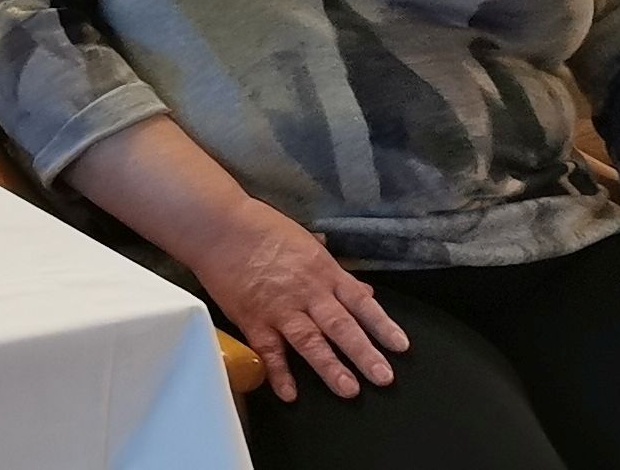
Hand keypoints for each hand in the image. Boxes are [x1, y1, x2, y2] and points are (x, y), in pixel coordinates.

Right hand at [192, 199, 406, 402]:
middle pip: (341, 326)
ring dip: (329, 366)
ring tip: (348, 389)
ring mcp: (279, 308)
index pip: (360, 303)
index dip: (382, 325)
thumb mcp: (309, 245)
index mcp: (324, 272)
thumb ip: (337, 275)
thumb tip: (364, 294)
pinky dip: (278, 372)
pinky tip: (289, 393)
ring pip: (309, 341)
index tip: (400, 346)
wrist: (219, 227)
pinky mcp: (253, 318)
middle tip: (383, 377)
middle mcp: (307, 292)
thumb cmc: (263, 229)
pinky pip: (269, 350)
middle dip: (364, 353)